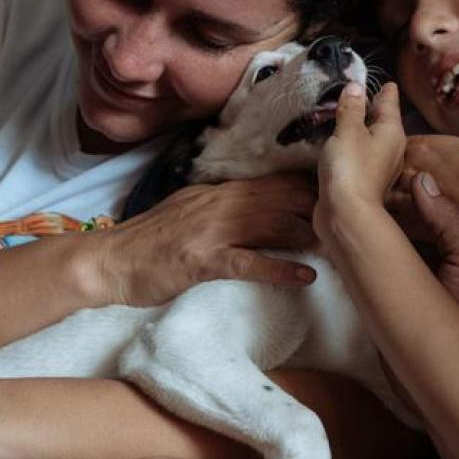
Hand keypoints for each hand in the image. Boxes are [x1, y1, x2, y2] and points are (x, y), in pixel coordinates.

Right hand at [93, 172, 319, 306]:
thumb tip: (255, 205)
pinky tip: (306, 277)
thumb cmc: (148, 244)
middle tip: (351, 217)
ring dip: (308, 234)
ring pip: (270, 224)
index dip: (306, 186)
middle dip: (316, 206)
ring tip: (340, 246)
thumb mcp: (188, 213)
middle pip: (278, 198)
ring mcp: (211, 231)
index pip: (271, 182)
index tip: (337, 190)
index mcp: (217, 193)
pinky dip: (280, 268)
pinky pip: (248, 262)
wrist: (107, 262)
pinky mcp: (202, 261)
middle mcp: (218, 204)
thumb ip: (221, 207)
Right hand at [317, 82, 405, 218]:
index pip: (389, 102)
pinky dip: (353, 146)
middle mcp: (391, 148)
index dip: (385, 90)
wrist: (346, 214)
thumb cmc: (350, 169)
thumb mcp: (348, 130)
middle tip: (361, 95)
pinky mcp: (365, 180)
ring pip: (372, 139)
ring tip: (347, 116)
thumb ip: (351, 108)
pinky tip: (341, 145)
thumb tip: (355, 87)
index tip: (386, 82)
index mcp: (392, 131)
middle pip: (383, 121)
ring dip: (361, 128)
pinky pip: (361, 155)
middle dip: (373, 108)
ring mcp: (379, 166)